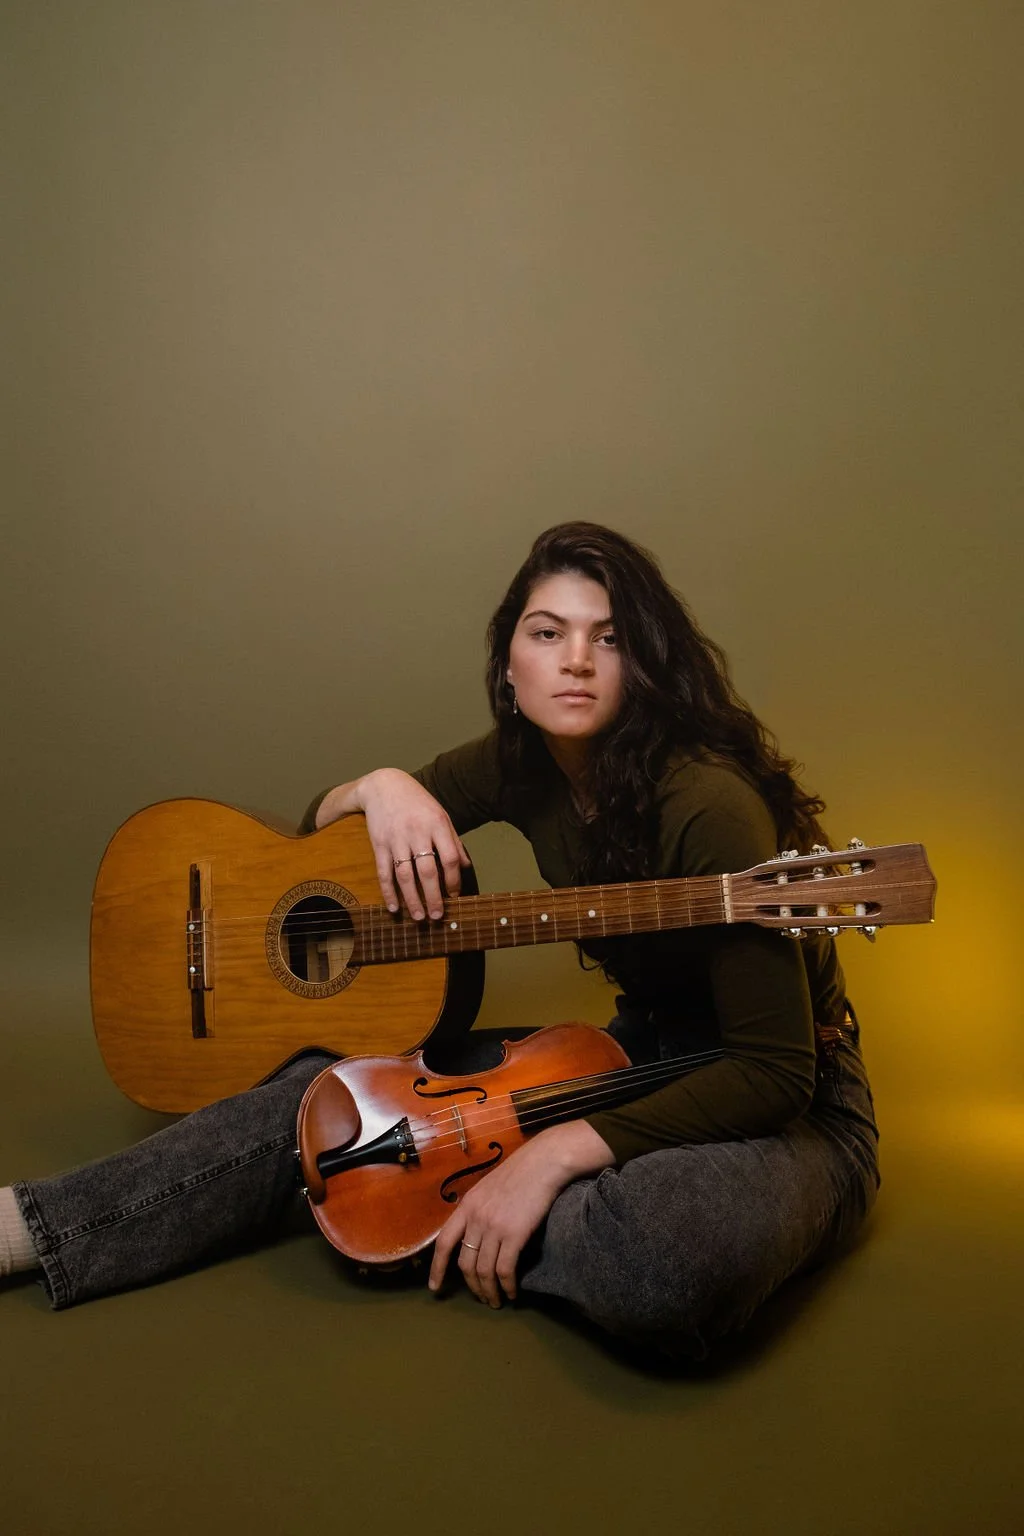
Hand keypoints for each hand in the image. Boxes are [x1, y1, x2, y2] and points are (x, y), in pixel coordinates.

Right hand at [317, 769, 470, 919]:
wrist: (383, 785)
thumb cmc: (416, 802)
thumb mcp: (440, 815)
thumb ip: (453, 841)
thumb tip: (465, 866)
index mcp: (437, 824)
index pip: (449, 857)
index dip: (453, 880)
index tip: (454, 895)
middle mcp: (417, 832)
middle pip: (428, 871)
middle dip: (434, 897)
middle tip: (437, 916)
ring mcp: (396, 839)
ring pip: (405, 875)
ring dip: (412, 899)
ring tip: (419, 917)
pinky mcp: (379, 843)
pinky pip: (384, 872)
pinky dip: (388, 892)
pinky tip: (394, 907)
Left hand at [428, 1121, 614, 1307]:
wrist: (544, 1162)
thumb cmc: (521, 1171)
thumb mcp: (489, 1187)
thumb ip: (479, 1208)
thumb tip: (476, 1232)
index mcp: (467, 1205)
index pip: (444, 1242)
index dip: (437, 1268)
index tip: (435, 1287)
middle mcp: (476, 1218)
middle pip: (465, 1263)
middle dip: (472, 1286)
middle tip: (481, 1298)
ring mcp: (494, 1227)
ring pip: (484, 1271)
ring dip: (489, 1291)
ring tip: (496, 1301)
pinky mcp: (514, 1235)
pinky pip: (505, 1270)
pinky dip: (507, 1286)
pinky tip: (512, 1292)